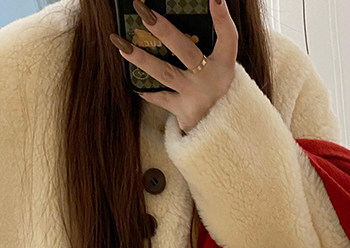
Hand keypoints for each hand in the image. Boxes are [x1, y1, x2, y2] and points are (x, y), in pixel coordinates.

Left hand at [110, 0, 237, 134]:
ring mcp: (196, 96)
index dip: (222, 18)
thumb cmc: (220, 94)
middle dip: (165, 31)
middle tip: (144, 12)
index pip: (228, 37)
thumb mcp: (221, 70)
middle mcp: (211, 80)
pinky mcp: (185, 112)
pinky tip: (135, 85)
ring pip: (165, 74)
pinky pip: (162, 98)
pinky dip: (149, 93)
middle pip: (186, 51)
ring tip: (121, 44)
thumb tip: (176, 24)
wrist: (225, 134)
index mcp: (225, 65)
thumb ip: (205, 50)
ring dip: (142, 58)